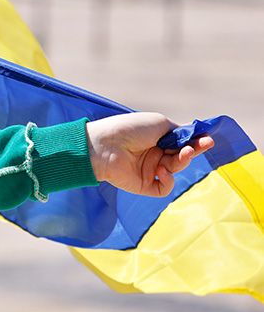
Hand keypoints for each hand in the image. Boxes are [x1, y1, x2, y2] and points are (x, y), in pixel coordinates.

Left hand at [86, 112, 212, 196]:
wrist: (104, 145)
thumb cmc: (130, 129)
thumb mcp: (158, 124)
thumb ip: (178, 132)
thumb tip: (194, 137)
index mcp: (156, 139)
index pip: (181, 143)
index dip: (195, 142)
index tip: (208, 139)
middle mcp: (154, 154)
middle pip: (182, 156)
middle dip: (193, 151)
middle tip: (202, 145)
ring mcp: (149, 170)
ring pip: (176, 169)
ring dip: (182, 161)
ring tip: (183, 153)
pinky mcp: (144, 185)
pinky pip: (164, 188)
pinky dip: (168, 180)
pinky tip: (162, 170)